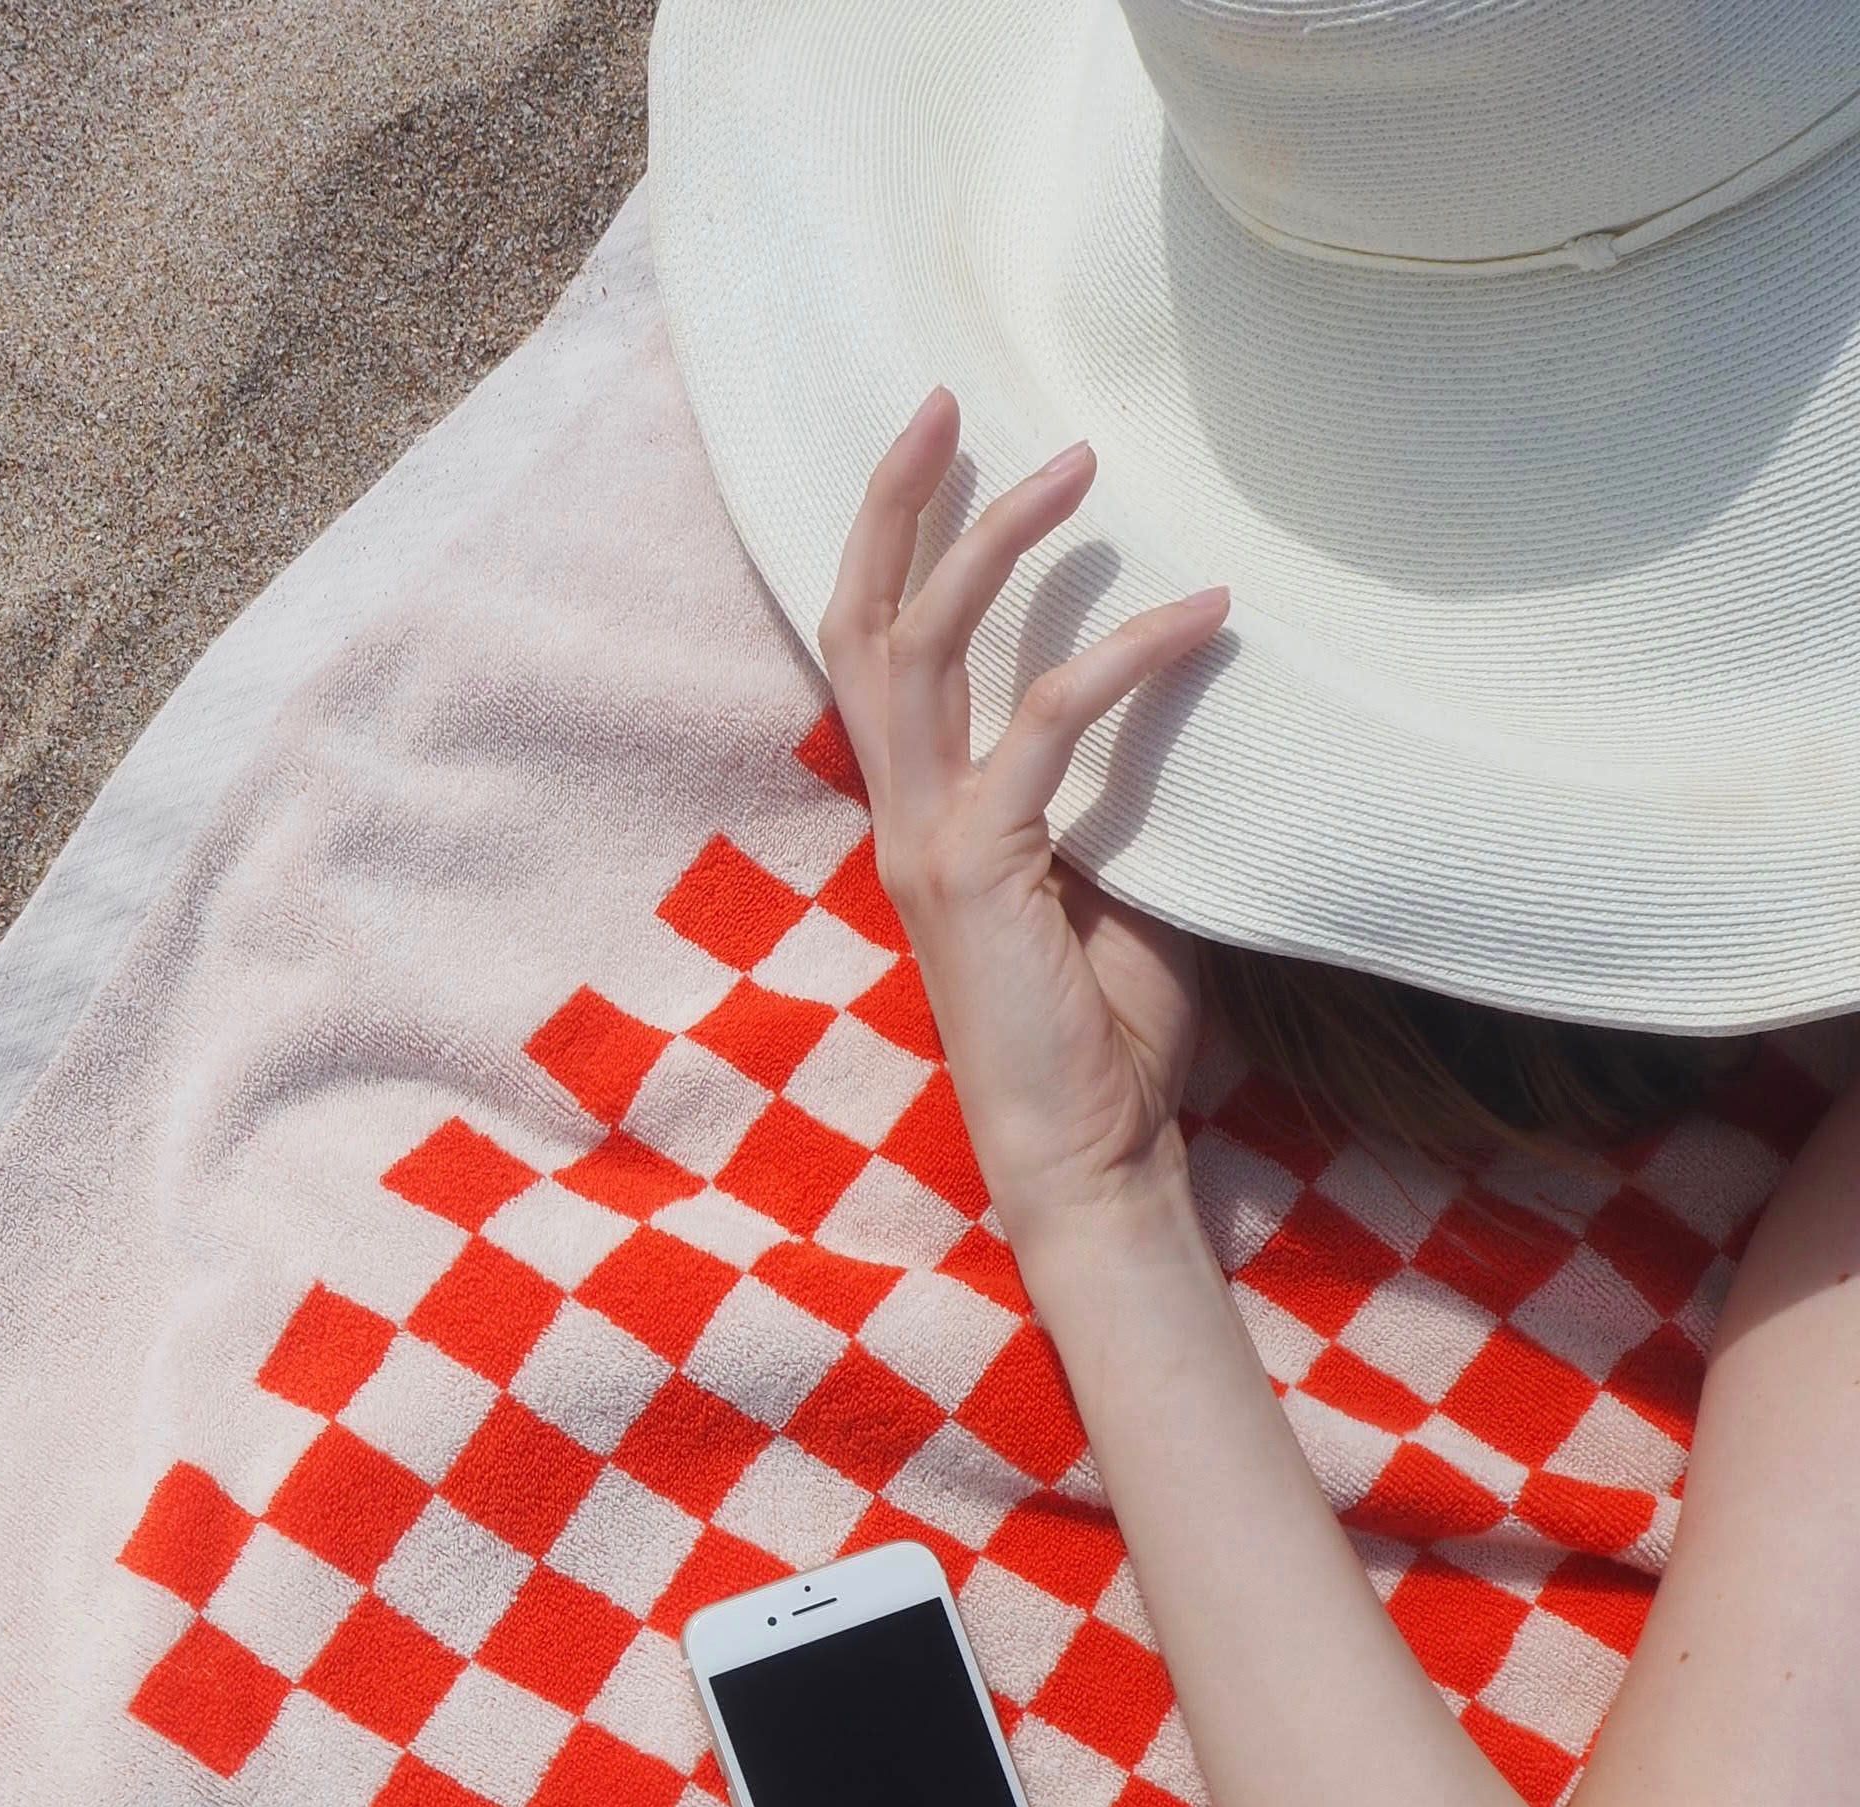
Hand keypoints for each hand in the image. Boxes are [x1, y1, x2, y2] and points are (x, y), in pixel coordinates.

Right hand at [818, 388, 1230, 1245]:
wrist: (1089, 1154)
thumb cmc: (1110, 1037)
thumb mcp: (1128, 881)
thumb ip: (1135, 786)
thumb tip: (1196, 682)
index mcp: (926, 816)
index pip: (880, 653)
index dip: (894, 542)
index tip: (947, 443)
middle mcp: (905, 815)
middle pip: (865, 622)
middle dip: (897, 500)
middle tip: (947, 392)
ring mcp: (930, 840)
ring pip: (927, 648)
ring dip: (995, 541)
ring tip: (1077, 461)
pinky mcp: (980, 867)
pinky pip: (1047, 725)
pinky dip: (1126, 656)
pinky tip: (1201, 616)